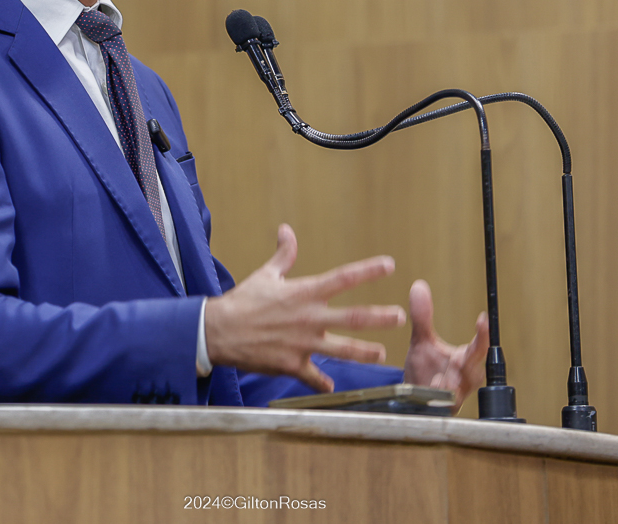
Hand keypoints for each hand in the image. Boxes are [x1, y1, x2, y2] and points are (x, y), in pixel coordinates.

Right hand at [205, 224, 406, 392]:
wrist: (218, 331)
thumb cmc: (242, 301)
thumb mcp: (266, 275)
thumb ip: (284, 255)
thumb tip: (287, 230)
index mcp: (305, 293)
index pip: (343, 278)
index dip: (368, 271)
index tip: (390, 265)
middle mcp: (308, 318)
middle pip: (352, 317)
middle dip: (378, 317)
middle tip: (399, 316)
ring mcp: (302, 343)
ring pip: (342, 349)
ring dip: (364, 353)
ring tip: (382, 355)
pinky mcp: (291, 364)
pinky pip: (312, 377)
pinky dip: (323, 383)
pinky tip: (332, 388)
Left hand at [402, 279, 489, 410]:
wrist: (414, 398)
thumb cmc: (425, 370)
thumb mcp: (421, 341)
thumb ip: (422, 317)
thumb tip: (419, 286)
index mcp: (465, 360)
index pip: (478, 345)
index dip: (482, 333)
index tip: (483, 318)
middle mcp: (466, 378)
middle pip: (472, 370)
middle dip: (467, 365)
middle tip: (460, 358)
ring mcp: (456, 395)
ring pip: (456, 389)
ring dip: (447, 384)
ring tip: (436, 379)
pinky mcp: (444, 409)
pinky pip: (443, 403)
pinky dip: (436, 396)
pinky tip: (429, 391)